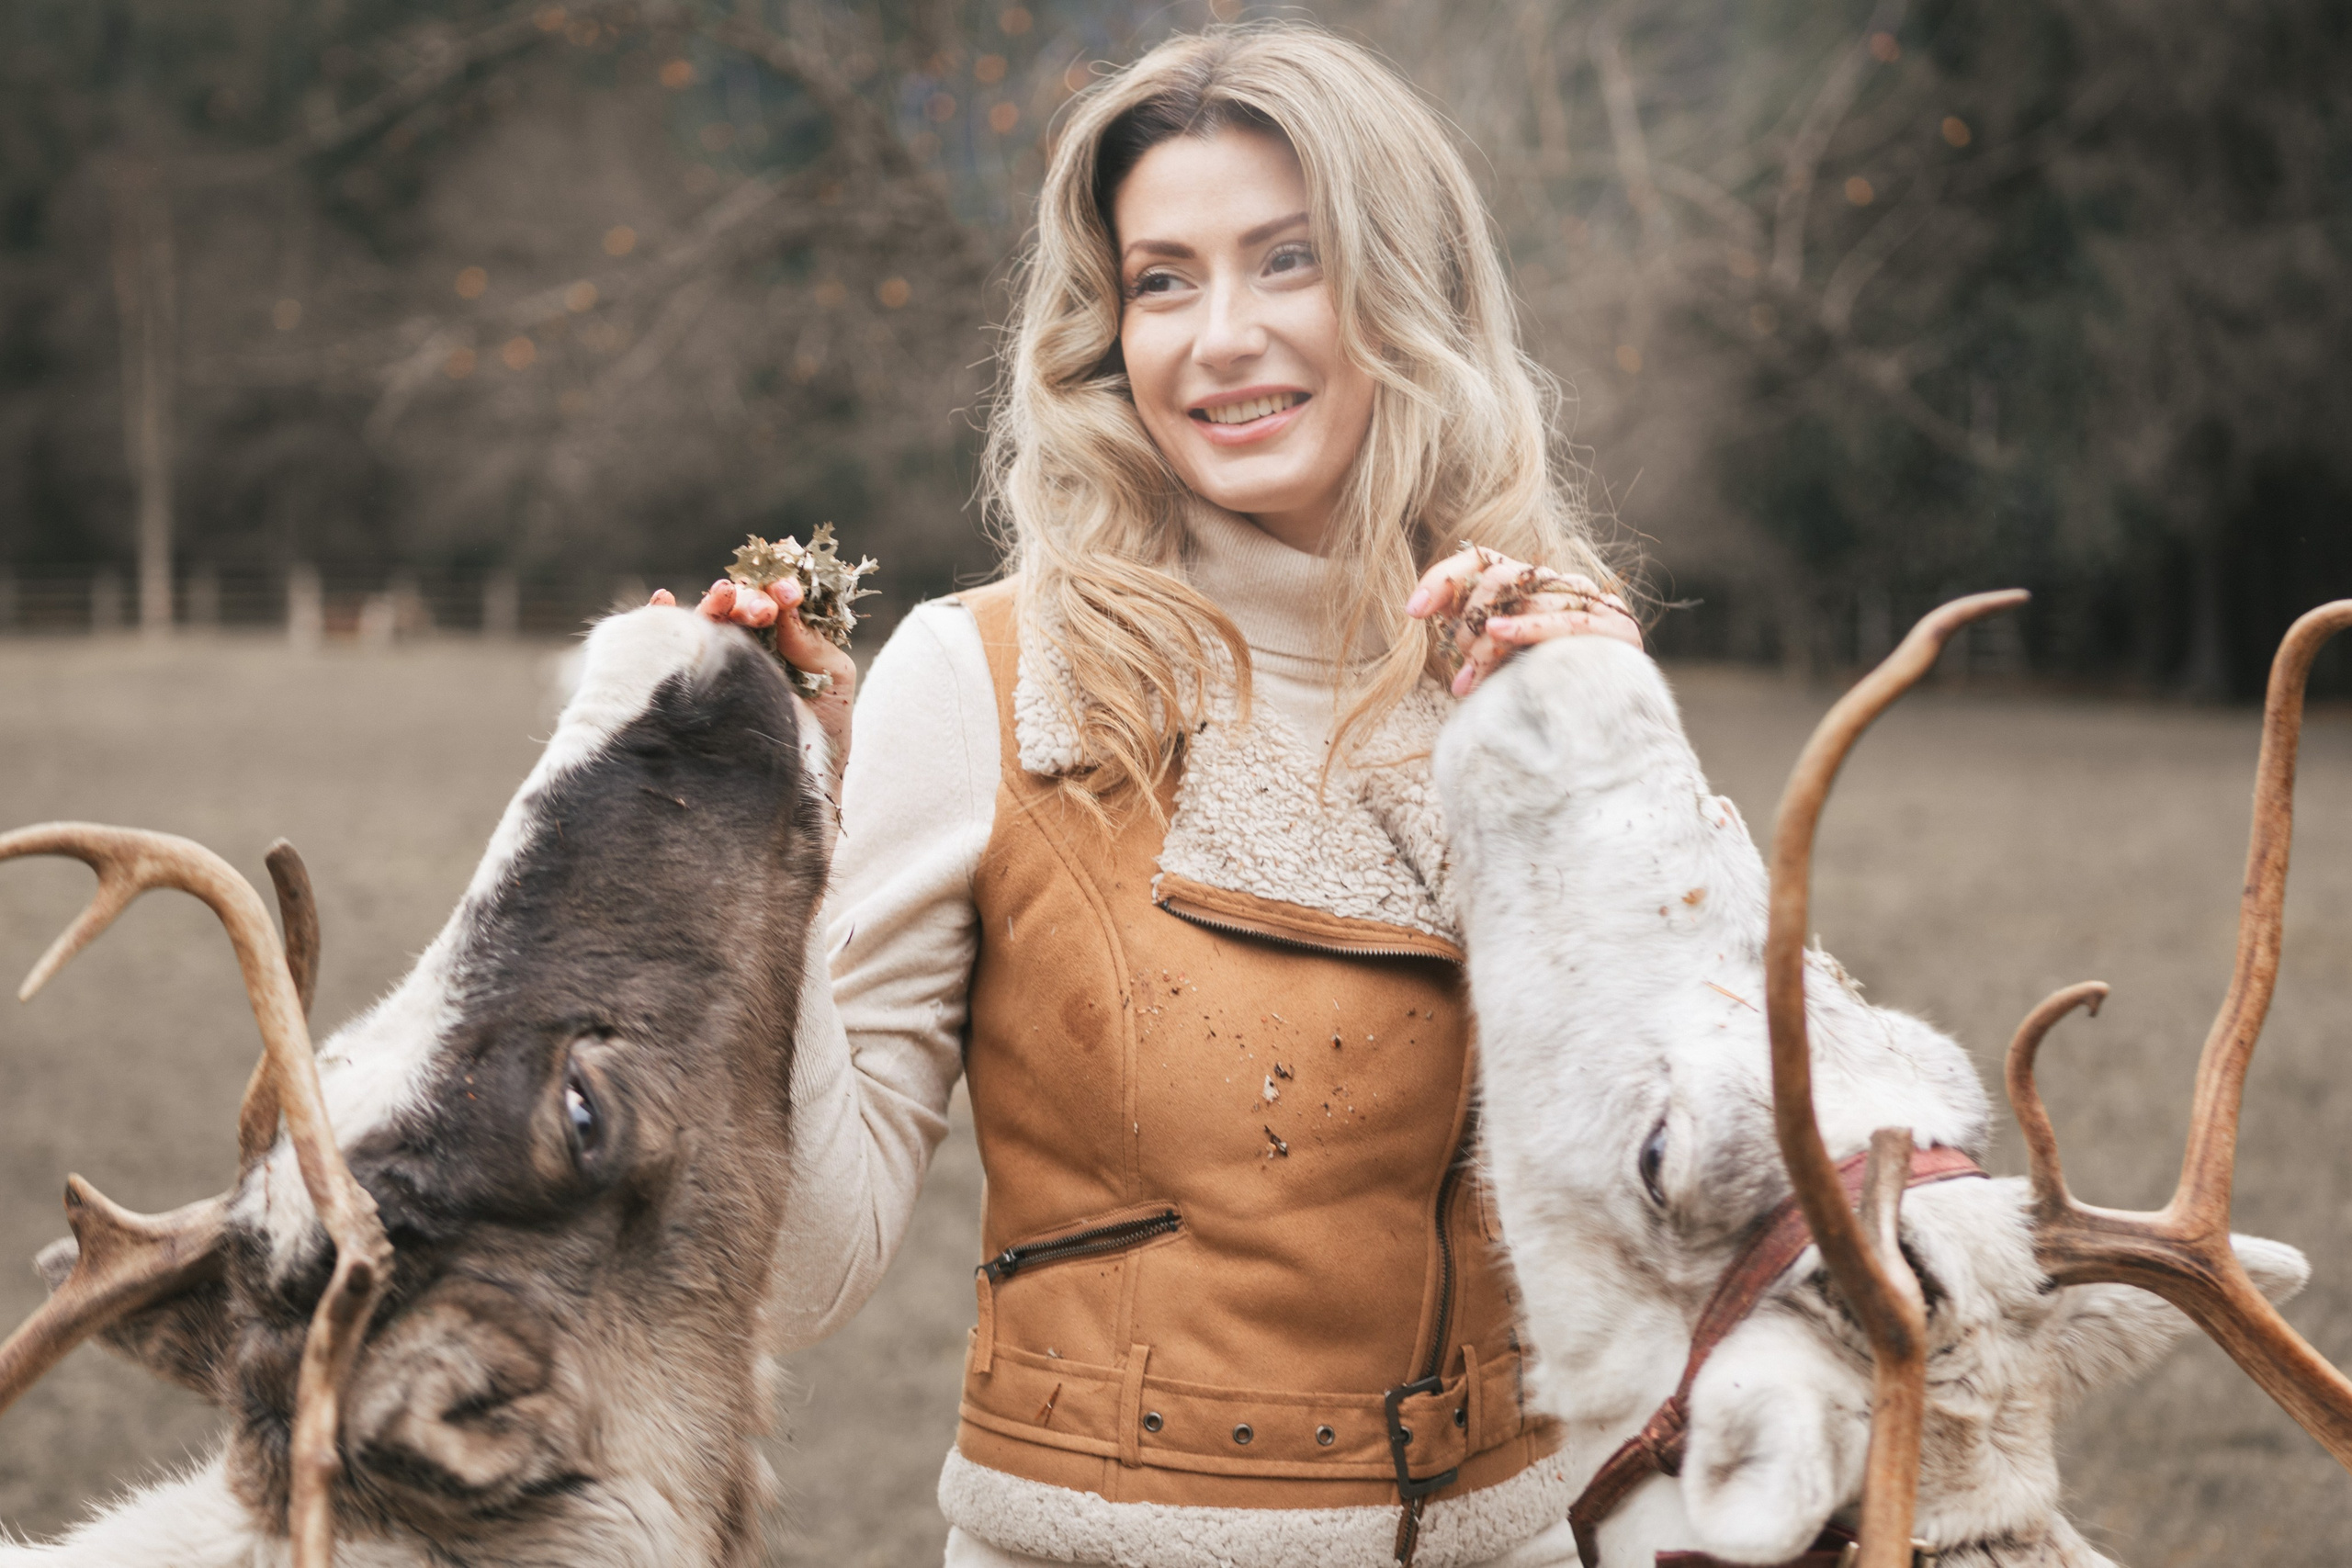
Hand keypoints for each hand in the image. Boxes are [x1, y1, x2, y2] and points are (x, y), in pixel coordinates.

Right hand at [650, 581, 856, 791]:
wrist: (792, 798)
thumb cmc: (821, 745)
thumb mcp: (834, 689)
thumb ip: (819, 649)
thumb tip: (786, 612)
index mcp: (787, 644)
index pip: (779, 605)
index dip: (781, 590)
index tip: (789, 594)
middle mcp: (750, 650)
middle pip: (743, 608)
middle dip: (751, 600)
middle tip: (762, 610)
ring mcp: (717, 666)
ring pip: (709, 622)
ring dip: (715, 602)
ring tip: (722, 595)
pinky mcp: (689, 685)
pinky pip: (670, 644)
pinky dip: (661, 618)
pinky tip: (662, 600)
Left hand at [1405, 547, 1640, 696]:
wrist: (1608, 731)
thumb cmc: (1541, 694)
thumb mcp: (1493, 662)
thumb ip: (1465, 632)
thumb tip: (1417, 609)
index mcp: (1529, 586)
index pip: (1480, 561)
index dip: (1444, 579)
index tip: (1413, 611)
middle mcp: (1558, 584)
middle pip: (1499, 578)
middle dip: (1467, 622)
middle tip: (1459, 667)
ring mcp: (1589, 602)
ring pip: (1525, 599)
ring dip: (1487, 642)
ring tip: (1469, 681)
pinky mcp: (1615, 628)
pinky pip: (1564, 620)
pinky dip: (1527, 625)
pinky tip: (1497, 634)